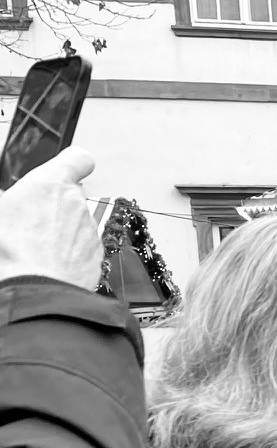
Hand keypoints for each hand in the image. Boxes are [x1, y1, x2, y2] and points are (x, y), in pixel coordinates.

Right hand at [0, 147, 102, 288]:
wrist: (33, 288)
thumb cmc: (11, 249)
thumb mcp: (1, 209)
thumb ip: (12, 199)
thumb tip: (12, 200)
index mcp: (51, 183)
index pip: (78, 159)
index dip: (72, 163)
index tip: (63, 169)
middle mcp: (76, 203)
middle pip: (72, 195)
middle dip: (56, 204)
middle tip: (32, 220)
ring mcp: (89, 230)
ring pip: (78, 222)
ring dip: (63, 230)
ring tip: (37, 246)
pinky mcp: (96, 255)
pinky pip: (84, 247)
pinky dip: (72, 251)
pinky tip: (50, 262)